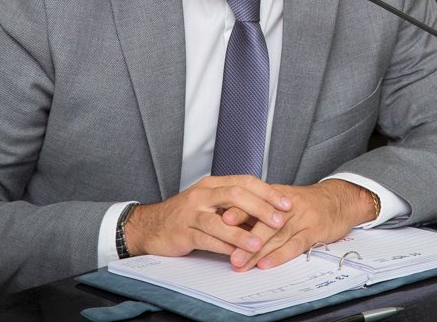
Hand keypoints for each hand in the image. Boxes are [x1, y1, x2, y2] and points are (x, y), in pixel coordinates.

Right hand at [124, 175, 291, 259]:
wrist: (151, 225)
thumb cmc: (185, 215)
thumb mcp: (210, 203)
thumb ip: (234, 205)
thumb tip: (267, 213)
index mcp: (212, 184)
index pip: (245, 181)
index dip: (267, 192)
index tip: (286, 203)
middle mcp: (202, 194)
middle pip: (235, 195)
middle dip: (261, 208)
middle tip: (279, 220)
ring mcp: (191, 213)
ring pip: (220, 220)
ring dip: (242, 233)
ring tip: (259, 243)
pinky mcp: (183, 233)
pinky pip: (206, 240)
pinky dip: (223, 247)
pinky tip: (237, 255)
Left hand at [221, 179, 376, 270]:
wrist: (338, 200)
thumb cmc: (306, 203)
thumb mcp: (282, 200)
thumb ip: (259, 210)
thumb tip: (229, 221)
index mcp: (276, 195)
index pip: (254, 201)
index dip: (237, 212)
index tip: (219, 221)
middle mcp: (287, 204)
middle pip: (263, 221)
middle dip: (244, 238)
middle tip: (228, 253)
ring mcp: (302, 217)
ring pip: (277, 235)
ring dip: (258, 251)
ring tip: (241, 263)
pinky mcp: (314, 230)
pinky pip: (296, 244)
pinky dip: (280, 255)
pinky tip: (267, 264)